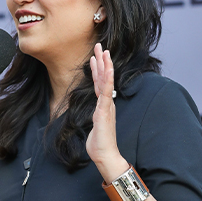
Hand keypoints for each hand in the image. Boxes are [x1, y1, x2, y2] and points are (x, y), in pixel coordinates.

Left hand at [86, 44, 128, 182]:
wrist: (105, 155)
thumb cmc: (100, 144)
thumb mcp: (94, 127)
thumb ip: (95, 119)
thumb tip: (94, 117)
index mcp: (103, 106)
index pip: (99, 84)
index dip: (97, 70)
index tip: (95, 57)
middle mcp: (106, 103)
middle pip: (103, 78)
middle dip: (101, 61)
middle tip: (100, 45)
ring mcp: (106, 105)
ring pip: (106, 81)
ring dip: (105, 65)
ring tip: (104, 51)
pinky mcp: (105, 110)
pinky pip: (106, 91)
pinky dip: (107, 79)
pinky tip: (107, 68)